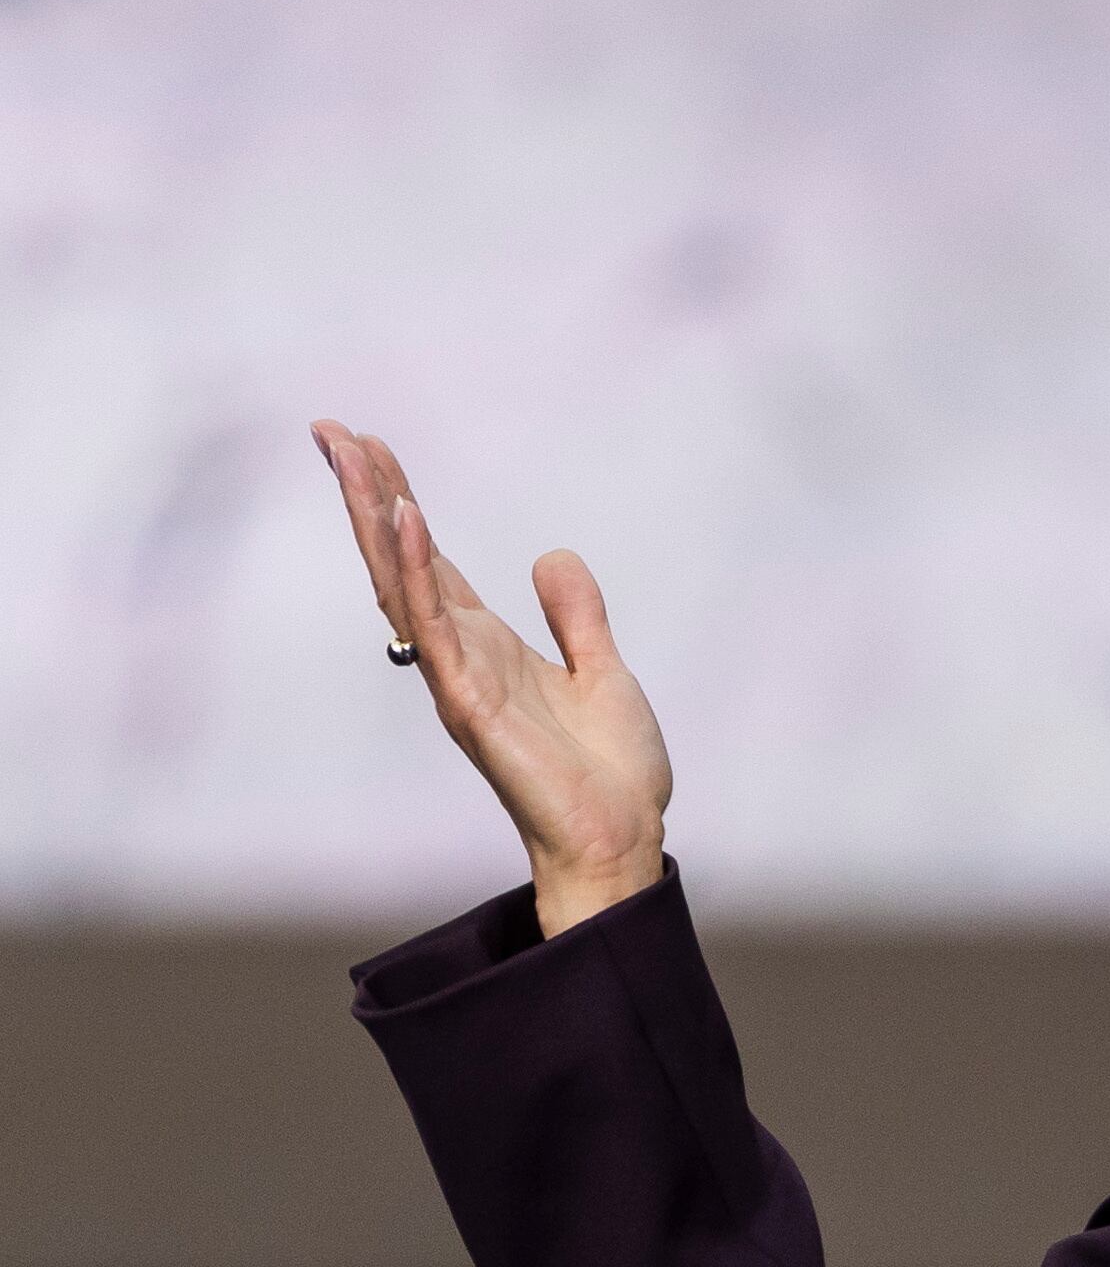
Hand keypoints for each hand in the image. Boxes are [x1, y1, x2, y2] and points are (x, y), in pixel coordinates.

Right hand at [313, 420, 674, 935]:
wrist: (620, 836)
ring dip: (376, 518)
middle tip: (331, 431)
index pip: (430, 561)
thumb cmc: (608, 771)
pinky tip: (404, 520)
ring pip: (402, 584)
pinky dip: (417, 571)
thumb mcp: (601, 671)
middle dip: (366, 496)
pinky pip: (434, 626)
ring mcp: (457, 677)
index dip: (398, 504)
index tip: (369, 446)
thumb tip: (552, 555)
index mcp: (487, 646)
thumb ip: (575, 616)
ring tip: (352, 455)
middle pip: (400, 560)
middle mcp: (459, 656)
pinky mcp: (469, 702)